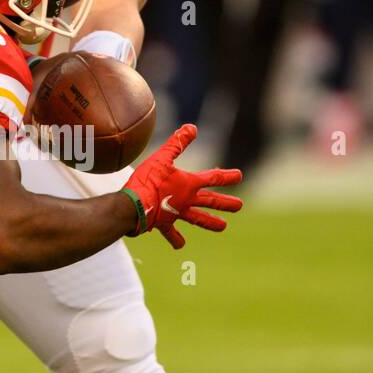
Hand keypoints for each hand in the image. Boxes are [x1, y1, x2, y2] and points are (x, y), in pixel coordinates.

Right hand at [121, 123, 242, 247]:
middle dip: (225, 203)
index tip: (239, 176)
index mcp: (189, 184)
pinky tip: (181, 245)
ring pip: (198, 219)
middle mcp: (187, 200)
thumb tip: (192, 127)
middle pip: (210, 201)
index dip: (226, 176)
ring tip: (223, 227)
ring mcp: (177, 213)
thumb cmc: (147, 180)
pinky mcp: (164, 223)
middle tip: (239, 206)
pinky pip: (171, 233)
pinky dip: (176, 239)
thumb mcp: (162, 157)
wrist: (133, 206)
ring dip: (210, 222)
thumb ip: (177, 143)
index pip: (213, 178)